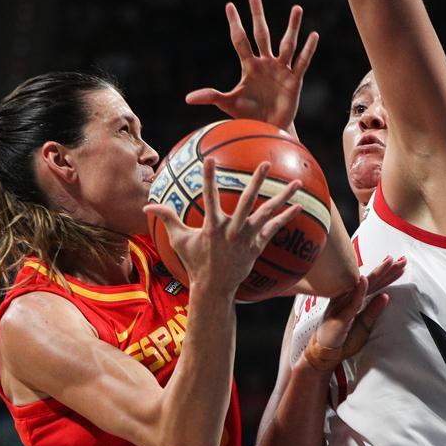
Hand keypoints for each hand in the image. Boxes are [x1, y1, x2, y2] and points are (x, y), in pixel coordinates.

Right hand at [144, 158, 301, 298]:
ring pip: (267, 213)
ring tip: (297, 183)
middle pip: (247, 202)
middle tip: (265, 163)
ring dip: (282, 197)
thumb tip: (147, 205)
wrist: (214, 287)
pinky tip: (298, 206)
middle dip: (256, 181)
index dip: (209, 178)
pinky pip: (274, 229)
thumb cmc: (195, 262)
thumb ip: (167, 218)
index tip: (210, 158)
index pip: (210, 197)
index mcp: (212, 227)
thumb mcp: (179, 240)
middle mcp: (232, 231)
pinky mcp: (257, 246)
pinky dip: (286, 217)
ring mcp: (247, 239)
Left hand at [185, 0, 318, 132]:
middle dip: (257, 15)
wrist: (267, 130)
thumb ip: (211, 97)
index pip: (240, 40)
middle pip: (261, 34)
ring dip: (292, 26)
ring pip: (287, 44)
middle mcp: (265, 63)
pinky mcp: (294, 81)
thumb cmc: (248, 115)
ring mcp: (281, 70)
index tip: (229, 5)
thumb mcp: (228, 104)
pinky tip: (313, 35)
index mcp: (249, 66)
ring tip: (297, 8)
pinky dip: (308, 50)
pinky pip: (301, 63)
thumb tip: (187, 98)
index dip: (235, 23)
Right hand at [304, 256, 405, 369]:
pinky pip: (350, 302)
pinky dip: (358, 291)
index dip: (388, 275)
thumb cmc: (343, 339)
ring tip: (389, 262)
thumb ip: (374, 310)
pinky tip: (365, 280)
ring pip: (361, 286)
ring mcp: (342, 304)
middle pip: (370, 280)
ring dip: (375, 274)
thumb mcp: (365, 324)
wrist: (325, 352)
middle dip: (386, 269)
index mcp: (355, 299)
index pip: (374, 284)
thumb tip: (386, 296)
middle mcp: (348, 297)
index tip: (402, 264)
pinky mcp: (339, 315)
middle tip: (401, 259)